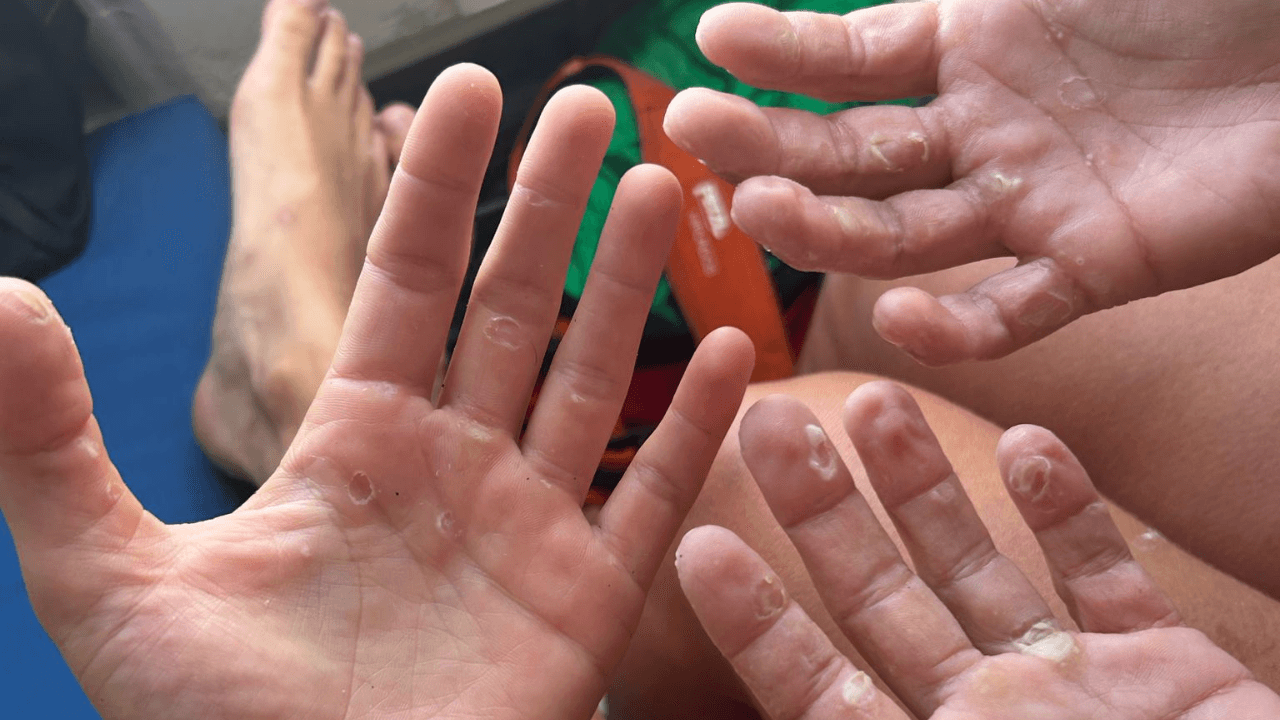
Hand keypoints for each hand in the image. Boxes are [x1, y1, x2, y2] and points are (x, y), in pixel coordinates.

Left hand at [0, 64, 753, 719]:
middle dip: (548, 206)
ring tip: (660, 190)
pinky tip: (735, 354)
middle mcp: (450, 468)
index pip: (404, 283)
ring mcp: (527, 530)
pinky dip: (694, 430)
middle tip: (589, 107)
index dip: (436, 186)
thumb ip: (50, 442)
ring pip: (588, 380)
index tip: (466, 92)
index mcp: (352, 444)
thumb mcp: (109, 579)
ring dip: (627, 288)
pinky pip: (653, 498)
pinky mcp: (588, 603)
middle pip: (510, 309)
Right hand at [664, 0, 1279, 363]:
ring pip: (904, 231)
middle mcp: (984, 128)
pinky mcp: (1096, 266)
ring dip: (829, 226)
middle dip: (771, 139)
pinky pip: (1013, 312)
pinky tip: (900, 317)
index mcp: (975, 40)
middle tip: (694, 130)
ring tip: (761, 208)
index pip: (852, 57)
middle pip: (853, 149)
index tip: (711, 37)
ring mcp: (1032, 200)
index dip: (782, 49)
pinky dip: (958, 327)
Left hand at [675, 382, 1279, 718]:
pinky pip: (1103, 571)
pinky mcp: (1163, 665)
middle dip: (824, 510)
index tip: (701, 543)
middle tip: (773, 422)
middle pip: (882, 599)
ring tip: (873, 402)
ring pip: (977, 566)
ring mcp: (1072, 689)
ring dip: (925, 485)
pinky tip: (1028, 440)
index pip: (816, 692)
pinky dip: (1068, 508)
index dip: (759, 621)